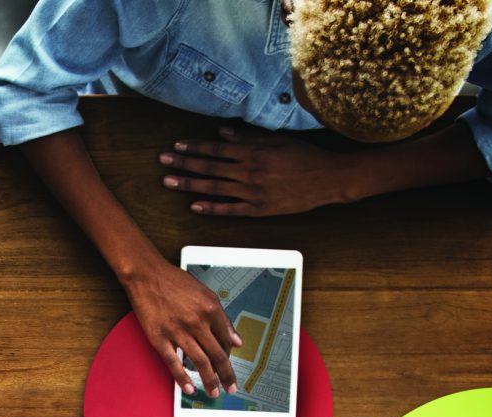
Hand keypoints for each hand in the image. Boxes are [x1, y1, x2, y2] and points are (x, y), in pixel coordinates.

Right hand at [124, 259, 240, 396]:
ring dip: (209, 380)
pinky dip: (182, 378)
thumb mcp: (206, 294)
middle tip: (230, 388)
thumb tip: (235, 339)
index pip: (226, 341)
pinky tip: (189, 388)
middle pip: (217, 355)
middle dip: (226, 375)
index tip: (230, 368)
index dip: (230, 358)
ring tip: (214, 392)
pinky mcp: (159, 338)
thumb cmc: (174, 282)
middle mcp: (197, 322)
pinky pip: (173, 362)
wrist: (147, 275)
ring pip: (200, 362)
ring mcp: (178, 331)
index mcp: (211, 309)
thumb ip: (222, 318)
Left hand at [159, 126, 353, 216]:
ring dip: (189, 184)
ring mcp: (253, 192)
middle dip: (184, 163)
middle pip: (210, 166)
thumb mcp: (278, 140)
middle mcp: (250, 171)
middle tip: (163, 161)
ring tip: (169, 181)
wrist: (329, 179)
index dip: (194, 147)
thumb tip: (222, 131)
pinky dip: (211, 208)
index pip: (216, 148)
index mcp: (254, 152)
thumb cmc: (305, 156)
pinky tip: (194, 206)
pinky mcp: (259, 209)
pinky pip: (230, 210)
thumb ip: (249, 137)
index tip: (176, 145)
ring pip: (214, 187)